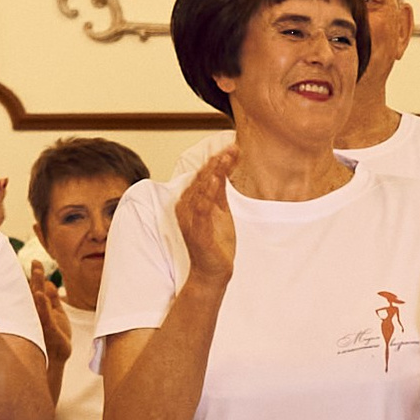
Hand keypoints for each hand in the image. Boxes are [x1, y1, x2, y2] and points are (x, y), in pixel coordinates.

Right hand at [28, 266, 72, 363]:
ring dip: (37, 286)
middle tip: (35, 262)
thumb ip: (52, 299)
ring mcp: (40, 321)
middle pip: (35, 291)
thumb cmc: (55, 338)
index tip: (36, 260)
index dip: (37, 274)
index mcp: (39, 308)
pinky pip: (44, 315)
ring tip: (37, 271)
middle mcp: (36, 313)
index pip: (36, 288)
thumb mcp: (56, 314)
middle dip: (36, 277)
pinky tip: (40, 294)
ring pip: (37, 301)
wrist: (56, 359)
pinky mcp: (47, 329)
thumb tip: (49, 283)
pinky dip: (42, 305)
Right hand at [176, 151, 237, 287]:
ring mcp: (190, 220)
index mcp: (190, 201)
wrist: (213, 272)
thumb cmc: (215, 241)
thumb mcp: (220, 210)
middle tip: (231, 148)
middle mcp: (186, 207)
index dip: (217, 160)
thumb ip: (220, 190)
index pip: (204, 175)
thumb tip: (225, 165)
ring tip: (224, 158)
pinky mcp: (197, 232)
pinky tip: (216, 181)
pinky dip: (208, 194)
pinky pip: (201, 210)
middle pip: (202, 179)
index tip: (233, 147)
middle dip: (216, 163)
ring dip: (213, 173)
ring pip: (200, 191)